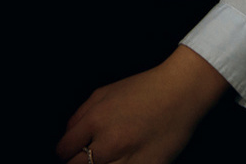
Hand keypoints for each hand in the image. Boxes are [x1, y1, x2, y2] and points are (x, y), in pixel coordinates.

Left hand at [54, 46, 230, 163]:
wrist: (181, 93)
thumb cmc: (143, 90)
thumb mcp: (104, 92)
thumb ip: (79, 115)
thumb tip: (67, 137)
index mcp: (96, 120)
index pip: (64, 150)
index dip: (65, 152)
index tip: (70, 153)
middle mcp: (110, 142)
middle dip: (77, 163)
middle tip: (87, 157)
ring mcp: (129, 159)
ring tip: (105, 158)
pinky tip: (121, 160)